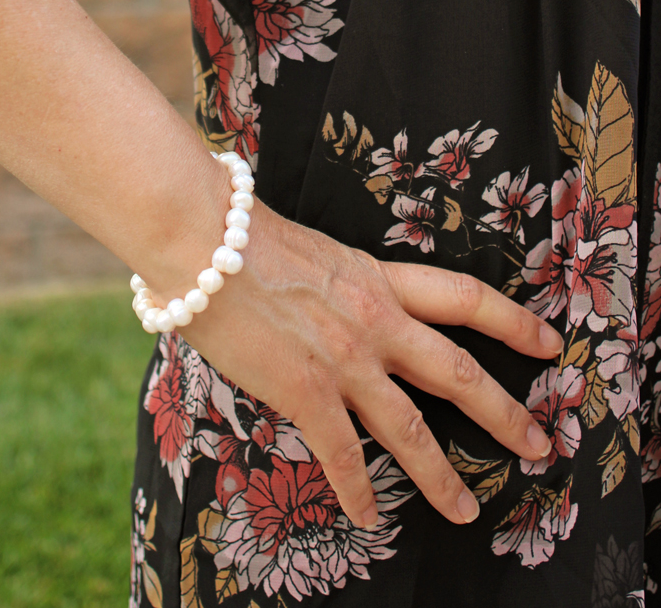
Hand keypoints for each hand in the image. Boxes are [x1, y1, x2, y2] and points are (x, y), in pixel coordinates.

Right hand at [164, 200, 561, 530]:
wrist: (205, 238)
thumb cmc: (246, 234)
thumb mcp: (316, 252)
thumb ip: (340, 281)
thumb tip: (340, 301)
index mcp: (379, 279)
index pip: (464, 298)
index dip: (513, 322)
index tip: (547, 342)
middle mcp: (376, 320)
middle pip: (458, 372)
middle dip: (504, 412)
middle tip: (537, 443)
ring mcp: (345, 359)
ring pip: (411, 428)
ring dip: (441, 476)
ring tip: (465, 510)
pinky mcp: (306, 390)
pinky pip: (343, 455)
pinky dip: (358, 493)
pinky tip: (367, 519)